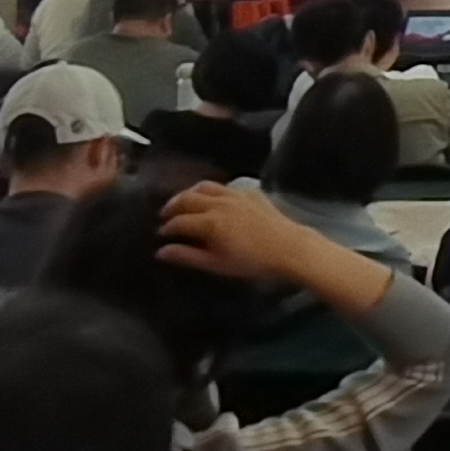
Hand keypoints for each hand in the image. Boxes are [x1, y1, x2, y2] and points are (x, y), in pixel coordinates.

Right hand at [155, 181, 378, 310]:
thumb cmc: (252, 262)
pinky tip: (211, 198)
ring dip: (190, 193)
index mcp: (209, 221)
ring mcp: (235, 194)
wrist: (289, 248)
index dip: (167, 227)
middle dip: (173, 206)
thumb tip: (161, 251)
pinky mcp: (250, 191)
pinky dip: (211, 190)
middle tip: (165, 215)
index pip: (179, 221)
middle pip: (187, 198)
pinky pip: (224, 186)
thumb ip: (188, 256)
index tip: (161, 233)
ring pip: (204, 186)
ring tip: (183, 202)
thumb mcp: (217, 264)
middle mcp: (219, 202)